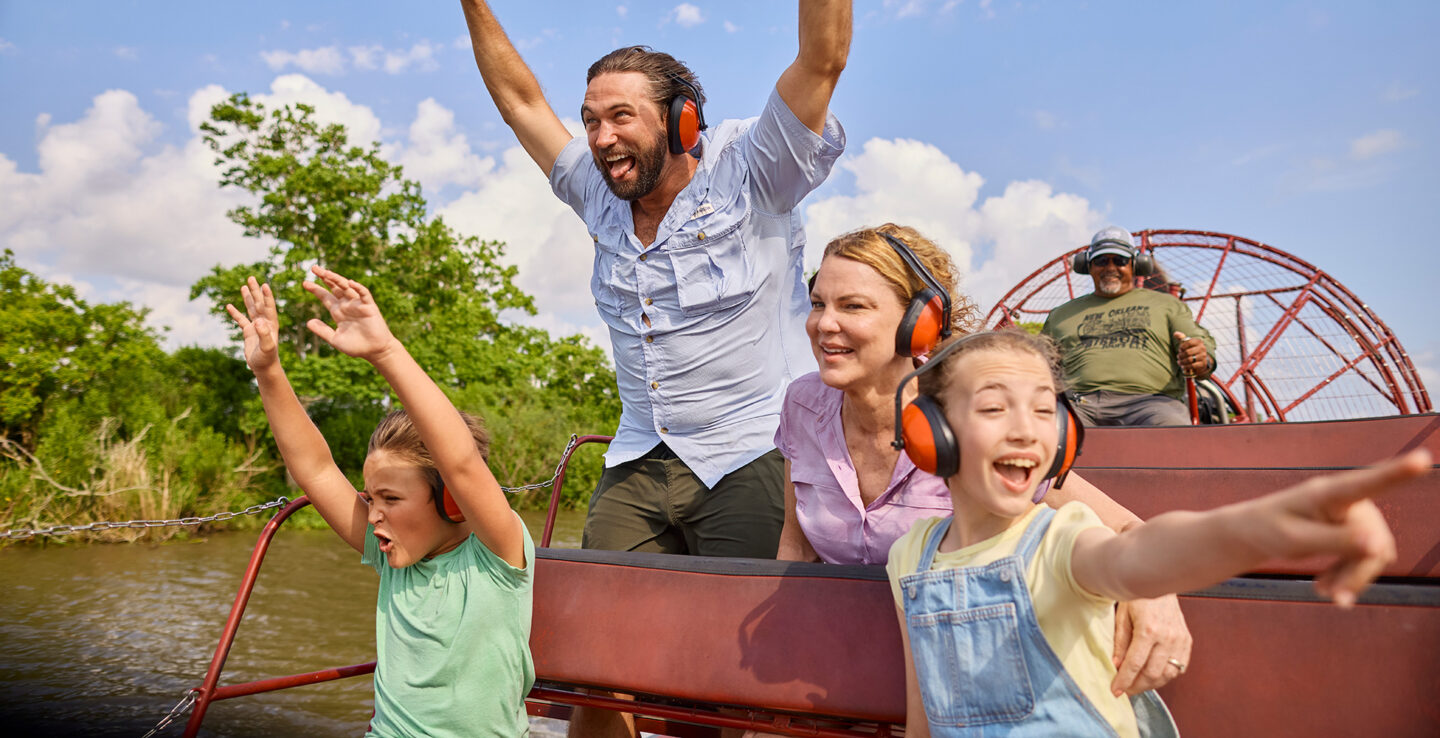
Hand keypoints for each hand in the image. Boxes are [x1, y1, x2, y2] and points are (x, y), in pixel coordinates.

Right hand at [226, 276, 279, 371]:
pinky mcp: (249, 331)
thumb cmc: (267, 358)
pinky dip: (235, 313)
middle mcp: (265, 322)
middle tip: (252, 278)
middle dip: (256, 291)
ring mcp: (256, 326)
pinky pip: (241, 319)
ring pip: (251, 308)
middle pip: (259, 303)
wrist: (264, 367)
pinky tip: (229, 305)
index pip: (269, 307)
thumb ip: (264, 334)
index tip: (264, 285)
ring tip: (244, 285)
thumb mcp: (267, 347)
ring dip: (248, 297)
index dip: (267, 296)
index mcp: (271, 324)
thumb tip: (258, 321)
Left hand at [303, 266, 396, 360]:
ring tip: (326, 272)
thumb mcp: (335, 339)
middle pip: (334, 287)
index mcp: (338, 312)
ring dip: (337, 279)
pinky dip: (358, 288)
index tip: (304, 283)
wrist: (375, 351)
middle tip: (314, 268)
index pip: (325, 297)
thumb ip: (323, 331)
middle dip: (325, 277)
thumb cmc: (357, 346)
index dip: (316, 289)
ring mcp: (358, 305)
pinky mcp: (369, 307)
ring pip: (346, 287)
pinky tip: (350, 283)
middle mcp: (347, 305)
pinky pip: (364, 294)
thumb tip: (308, 322)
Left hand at [1110, 594, 1192, 695]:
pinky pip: (1180, 667)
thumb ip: (1120, 643)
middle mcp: (1167, 636)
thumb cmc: (1137, 596)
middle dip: (1137, 686)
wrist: (1160, 581)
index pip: (1134, 664)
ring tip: (1138, 684)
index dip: (1124, 681)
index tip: (1115, 691)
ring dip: (1151, 684)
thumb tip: (1117, 666)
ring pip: (1168, 674)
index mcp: (1148, 629)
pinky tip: (1154, 674)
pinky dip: (1166, 675)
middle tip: (1125, 689)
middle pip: (1152, 673)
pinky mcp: (1187, 640)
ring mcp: (1180, 639)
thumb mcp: (1122, 616)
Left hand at [1173, 332, 1210, 377]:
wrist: (1202, 360)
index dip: (1182, 347)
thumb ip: (1182, 338)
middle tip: (1178, 357)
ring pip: (1190, 360)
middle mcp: (1202, 348)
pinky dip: (1186, 367)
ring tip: (1179, 362)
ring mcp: (1203, 356)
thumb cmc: (1192, 350)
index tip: (1180, 349)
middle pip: (1188, 352)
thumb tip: (1175, 333)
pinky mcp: (1203, 364)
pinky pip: (1192, 366)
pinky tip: (1183, 366)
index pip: (1189, 342)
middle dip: (1181, 355)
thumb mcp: (1187, 343)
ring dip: (1182, 362)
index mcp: (1198, 341)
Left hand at [1249, 449, 1427, 606]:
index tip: (1422, 459)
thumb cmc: (1270, 529)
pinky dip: (1352, 576)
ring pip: (1375, 554)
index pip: (1367, 482)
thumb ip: (1335, 542)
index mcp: (1328, 492)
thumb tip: (1377, 547)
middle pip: (1373, 542)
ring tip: (1325, 594)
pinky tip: (1327, 588)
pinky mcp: (1360, 530)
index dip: (1398, 471)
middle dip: (1357, 573)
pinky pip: (1370, 559)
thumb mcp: (1295, 540)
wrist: (1258, 532)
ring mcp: (1358, 515)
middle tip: (1335, 601)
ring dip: (1354, 578)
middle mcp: (1350, 500)